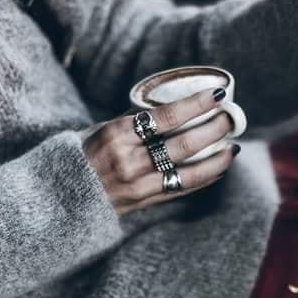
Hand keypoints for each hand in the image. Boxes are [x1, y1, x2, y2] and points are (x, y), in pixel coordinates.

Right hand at [84, 89, 238, 215]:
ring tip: (233, 147)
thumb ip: (136, 120)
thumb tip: (174, 104)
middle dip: (214, 130)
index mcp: (118, 134)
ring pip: (190, 173)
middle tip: (231, 119)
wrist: (64, 195)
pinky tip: (219, 168)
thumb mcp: (103, 128)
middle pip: (184, 145)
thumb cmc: (85, 154)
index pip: (167, 116)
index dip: (197, 105)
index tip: (218, 95)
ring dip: (217, 159)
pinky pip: (182, 189)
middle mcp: (130, 161)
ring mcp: (139, 185)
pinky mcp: (146, 202)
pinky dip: (204, 178)